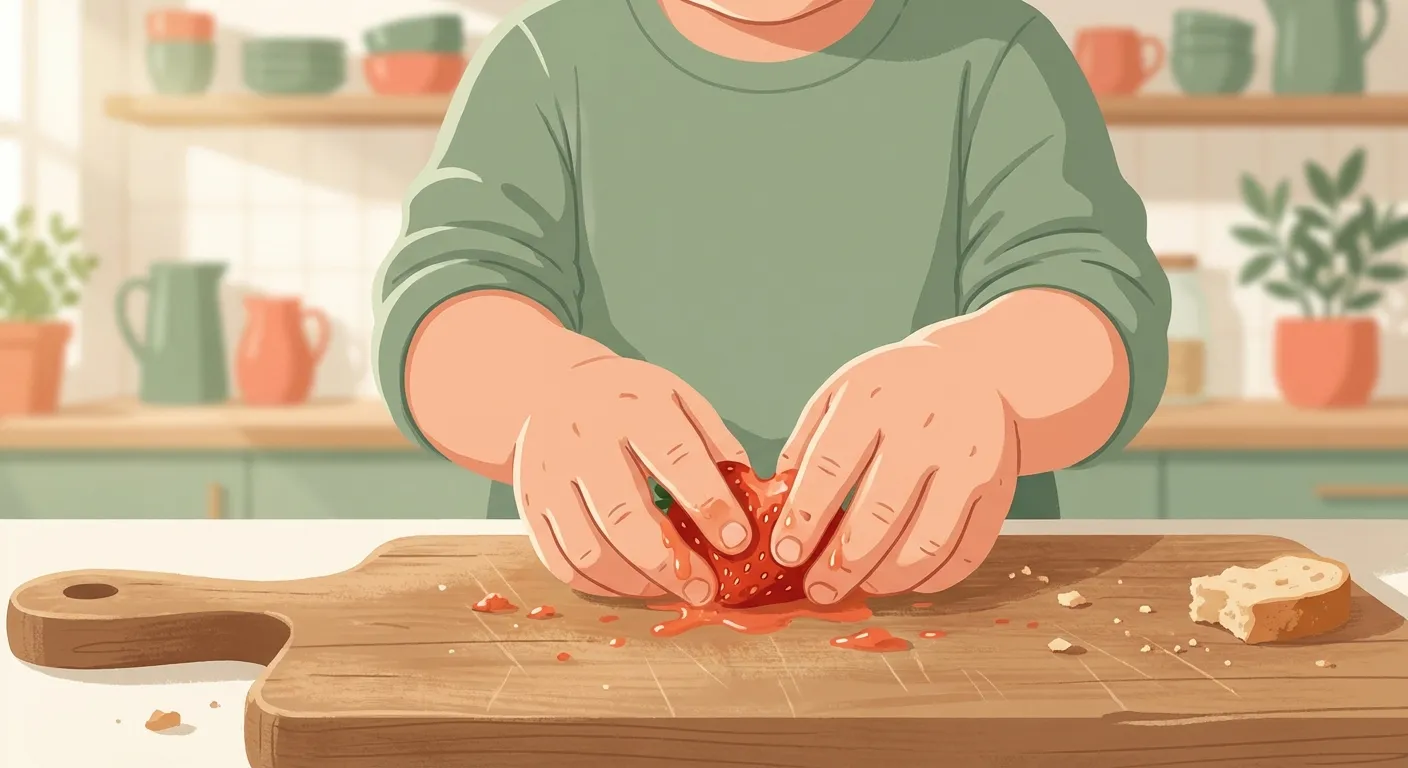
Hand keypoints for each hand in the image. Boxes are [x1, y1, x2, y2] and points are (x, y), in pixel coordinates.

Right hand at [514, 354, 752, 605]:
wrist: (553, 389)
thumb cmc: (631, 402)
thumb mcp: (678, 399)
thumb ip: (715, 443)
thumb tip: (752, 498)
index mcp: (630, 405)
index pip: (675, 459)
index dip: (710, 505)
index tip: (739, 541)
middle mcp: (581, 439)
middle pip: (624, 517)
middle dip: (672, 564)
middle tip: (706, 590)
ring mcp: (547, 475)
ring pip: (589, 550)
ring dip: (636, 583)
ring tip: (671, 589)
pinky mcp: (529, 506)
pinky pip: (562, 562)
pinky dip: (600, 585)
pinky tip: (634, 584)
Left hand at [770, 334, 1019, 603]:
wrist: (977, 372)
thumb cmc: (892, 392)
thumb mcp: (842, 393)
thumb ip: (807, 442)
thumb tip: (776, 504)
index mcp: (877, 396)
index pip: (833, 466)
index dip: (806, 517)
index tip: (785, 553)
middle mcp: (928, 426)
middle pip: (880, 513)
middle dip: (842, 564)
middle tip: (817, 589)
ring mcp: (971, 458)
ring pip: (927, 542)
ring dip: (887, 579)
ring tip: (861, 587)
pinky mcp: (1001, 488)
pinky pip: (968, 551)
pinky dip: (935, 579)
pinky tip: (907, 581)